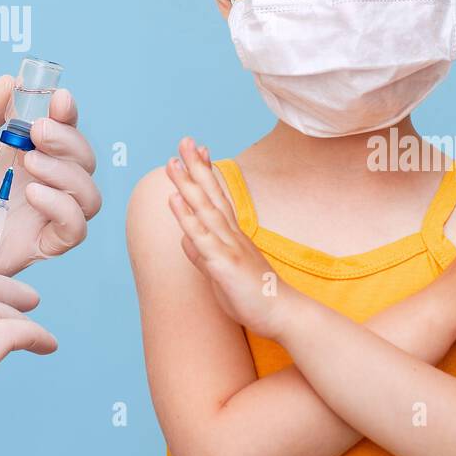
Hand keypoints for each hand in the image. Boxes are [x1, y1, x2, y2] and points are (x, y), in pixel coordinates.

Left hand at [0, 75, 100, 318]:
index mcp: (22, 154)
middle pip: (84, 160)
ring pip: (89, 195)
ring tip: (31, 163)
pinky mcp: (39, 246)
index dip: (68, 112)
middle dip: (70, 141)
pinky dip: (64, 208)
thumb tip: (10, 81)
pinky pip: (75, 229)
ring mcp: (42, 216)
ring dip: (69, 173)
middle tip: (38, 132)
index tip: (58, 99)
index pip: (62, 129)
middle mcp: (40, 183)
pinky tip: (34, 194)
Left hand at [165, 137, 304, 340]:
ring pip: (204, 210)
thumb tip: (185, 241)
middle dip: (196, 167)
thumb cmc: (256, 297)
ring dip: (187, 184)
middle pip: (210, 195)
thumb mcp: (222, 274)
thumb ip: (203, 256)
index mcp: (233, 236)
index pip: (217, 198)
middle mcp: (232, 235)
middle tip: (185, 140)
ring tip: (173, 162)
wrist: (283, 315)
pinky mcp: (224, 263)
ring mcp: (229, 247)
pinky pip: (201, 237)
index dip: (206, 174)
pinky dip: (187, 216)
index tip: (199, 151)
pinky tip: (175, 200)